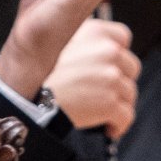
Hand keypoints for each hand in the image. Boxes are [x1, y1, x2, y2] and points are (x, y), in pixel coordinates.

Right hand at [46, 18, 137, 135]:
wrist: (30, 100)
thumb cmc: (40, 75)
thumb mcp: (59, 41)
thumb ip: (84, 39)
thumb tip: (101, 46)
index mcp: (95, 32)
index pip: (123, 37)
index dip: (117, 53)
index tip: (109, 65)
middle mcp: (107, 51)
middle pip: (131, 67)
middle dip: (120, 81)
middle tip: (102, 91)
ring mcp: (111, 77)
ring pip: (129, 93)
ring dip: (118, 104)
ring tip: (101, 111)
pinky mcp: (111, 102)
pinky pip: (127, 116)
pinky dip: (119, 125)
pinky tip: (109, 128)